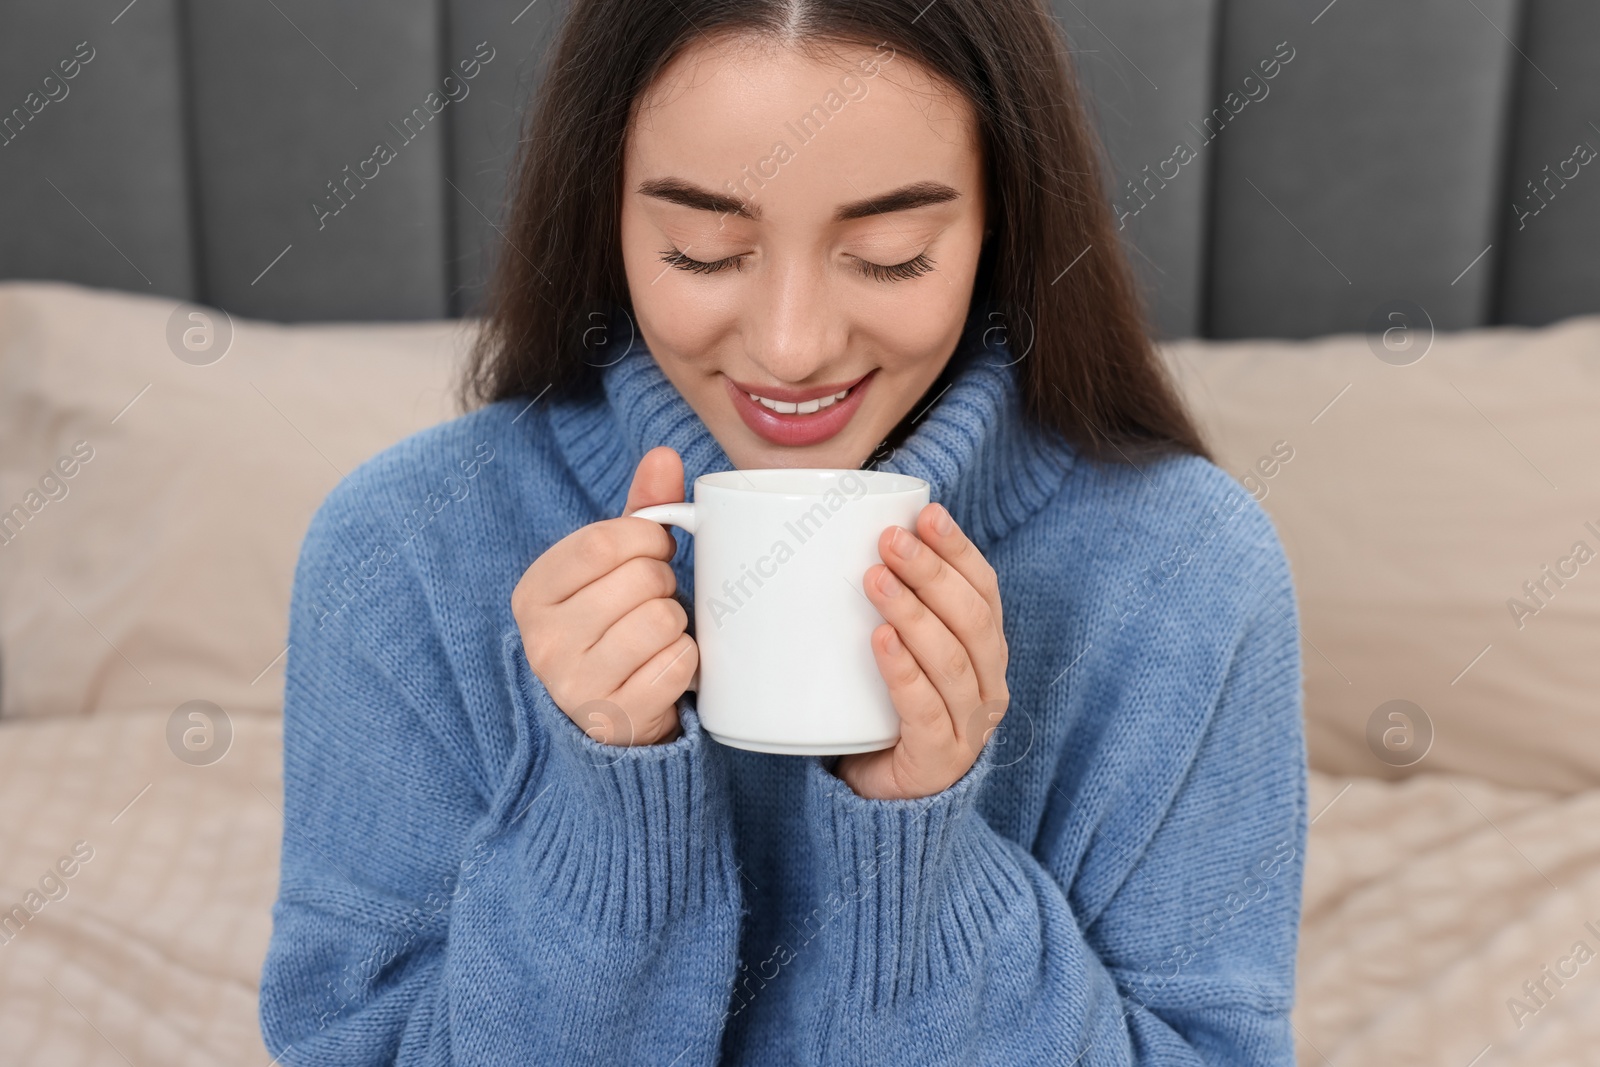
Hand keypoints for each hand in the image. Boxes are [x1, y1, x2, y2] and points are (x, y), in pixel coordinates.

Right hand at [510, 446, 697, 746]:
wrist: (615, 715)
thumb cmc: (616, 627)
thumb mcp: (617, 568)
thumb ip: (640, 511)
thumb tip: (664, 455)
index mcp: (534, 593)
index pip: (601, 542)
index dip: (646, 539)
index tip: (656, 549)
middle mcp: (543, 641)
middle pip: (639, 579)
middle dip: (664, 583)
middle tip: (654, 601)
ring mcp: (575, 685)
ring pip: (661, 620)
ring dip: (676, 623)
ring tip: (657, 635)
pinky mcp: (614, 718)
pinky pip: (677, 664)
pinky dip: (685, 662)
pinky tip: (664, 668)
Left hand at [834, 502, 1010, 799]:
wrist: (882, 799)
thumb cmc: (884, 712)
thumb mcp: (894, 652)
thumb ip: (885, 605)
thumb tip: (836, 534)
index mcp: (984, 651)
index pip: (984, 589)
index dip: (959, 549)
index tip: (926, 513)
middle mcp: (989, 686)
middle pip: (971, 619)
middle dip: (932, 573)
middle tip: (889, 542)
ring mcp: (969, 727)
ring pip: (953, 661)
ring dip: (914, 614)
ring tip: (874, 580)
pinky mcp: (940, 761)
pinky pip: (926, 711)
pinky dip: (904, 672)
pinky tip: (881, 642)